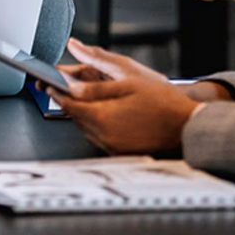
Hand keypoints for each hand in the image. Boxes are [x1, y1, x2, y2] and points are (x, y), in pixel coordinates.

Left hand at [50, 39, 211, 154]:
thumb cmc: (163, 103)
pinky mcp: (120, 152)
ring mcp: (112, 147)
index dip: (56, 92)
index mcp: (102, 117)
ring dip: (83, 113)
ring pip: (86, 127)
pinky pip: (100, 136)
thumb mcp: (127, 82)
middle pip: (75, 117)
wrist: (187, 125)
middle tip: (64, 87)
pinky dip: (97, 124)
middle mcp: (104, 136)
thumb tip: (70, 85)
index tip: (48, 83)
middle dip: (69, 101)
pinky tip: (106, 114)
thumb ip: (94, 86)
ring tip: (88, 98)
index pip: (68, 104)